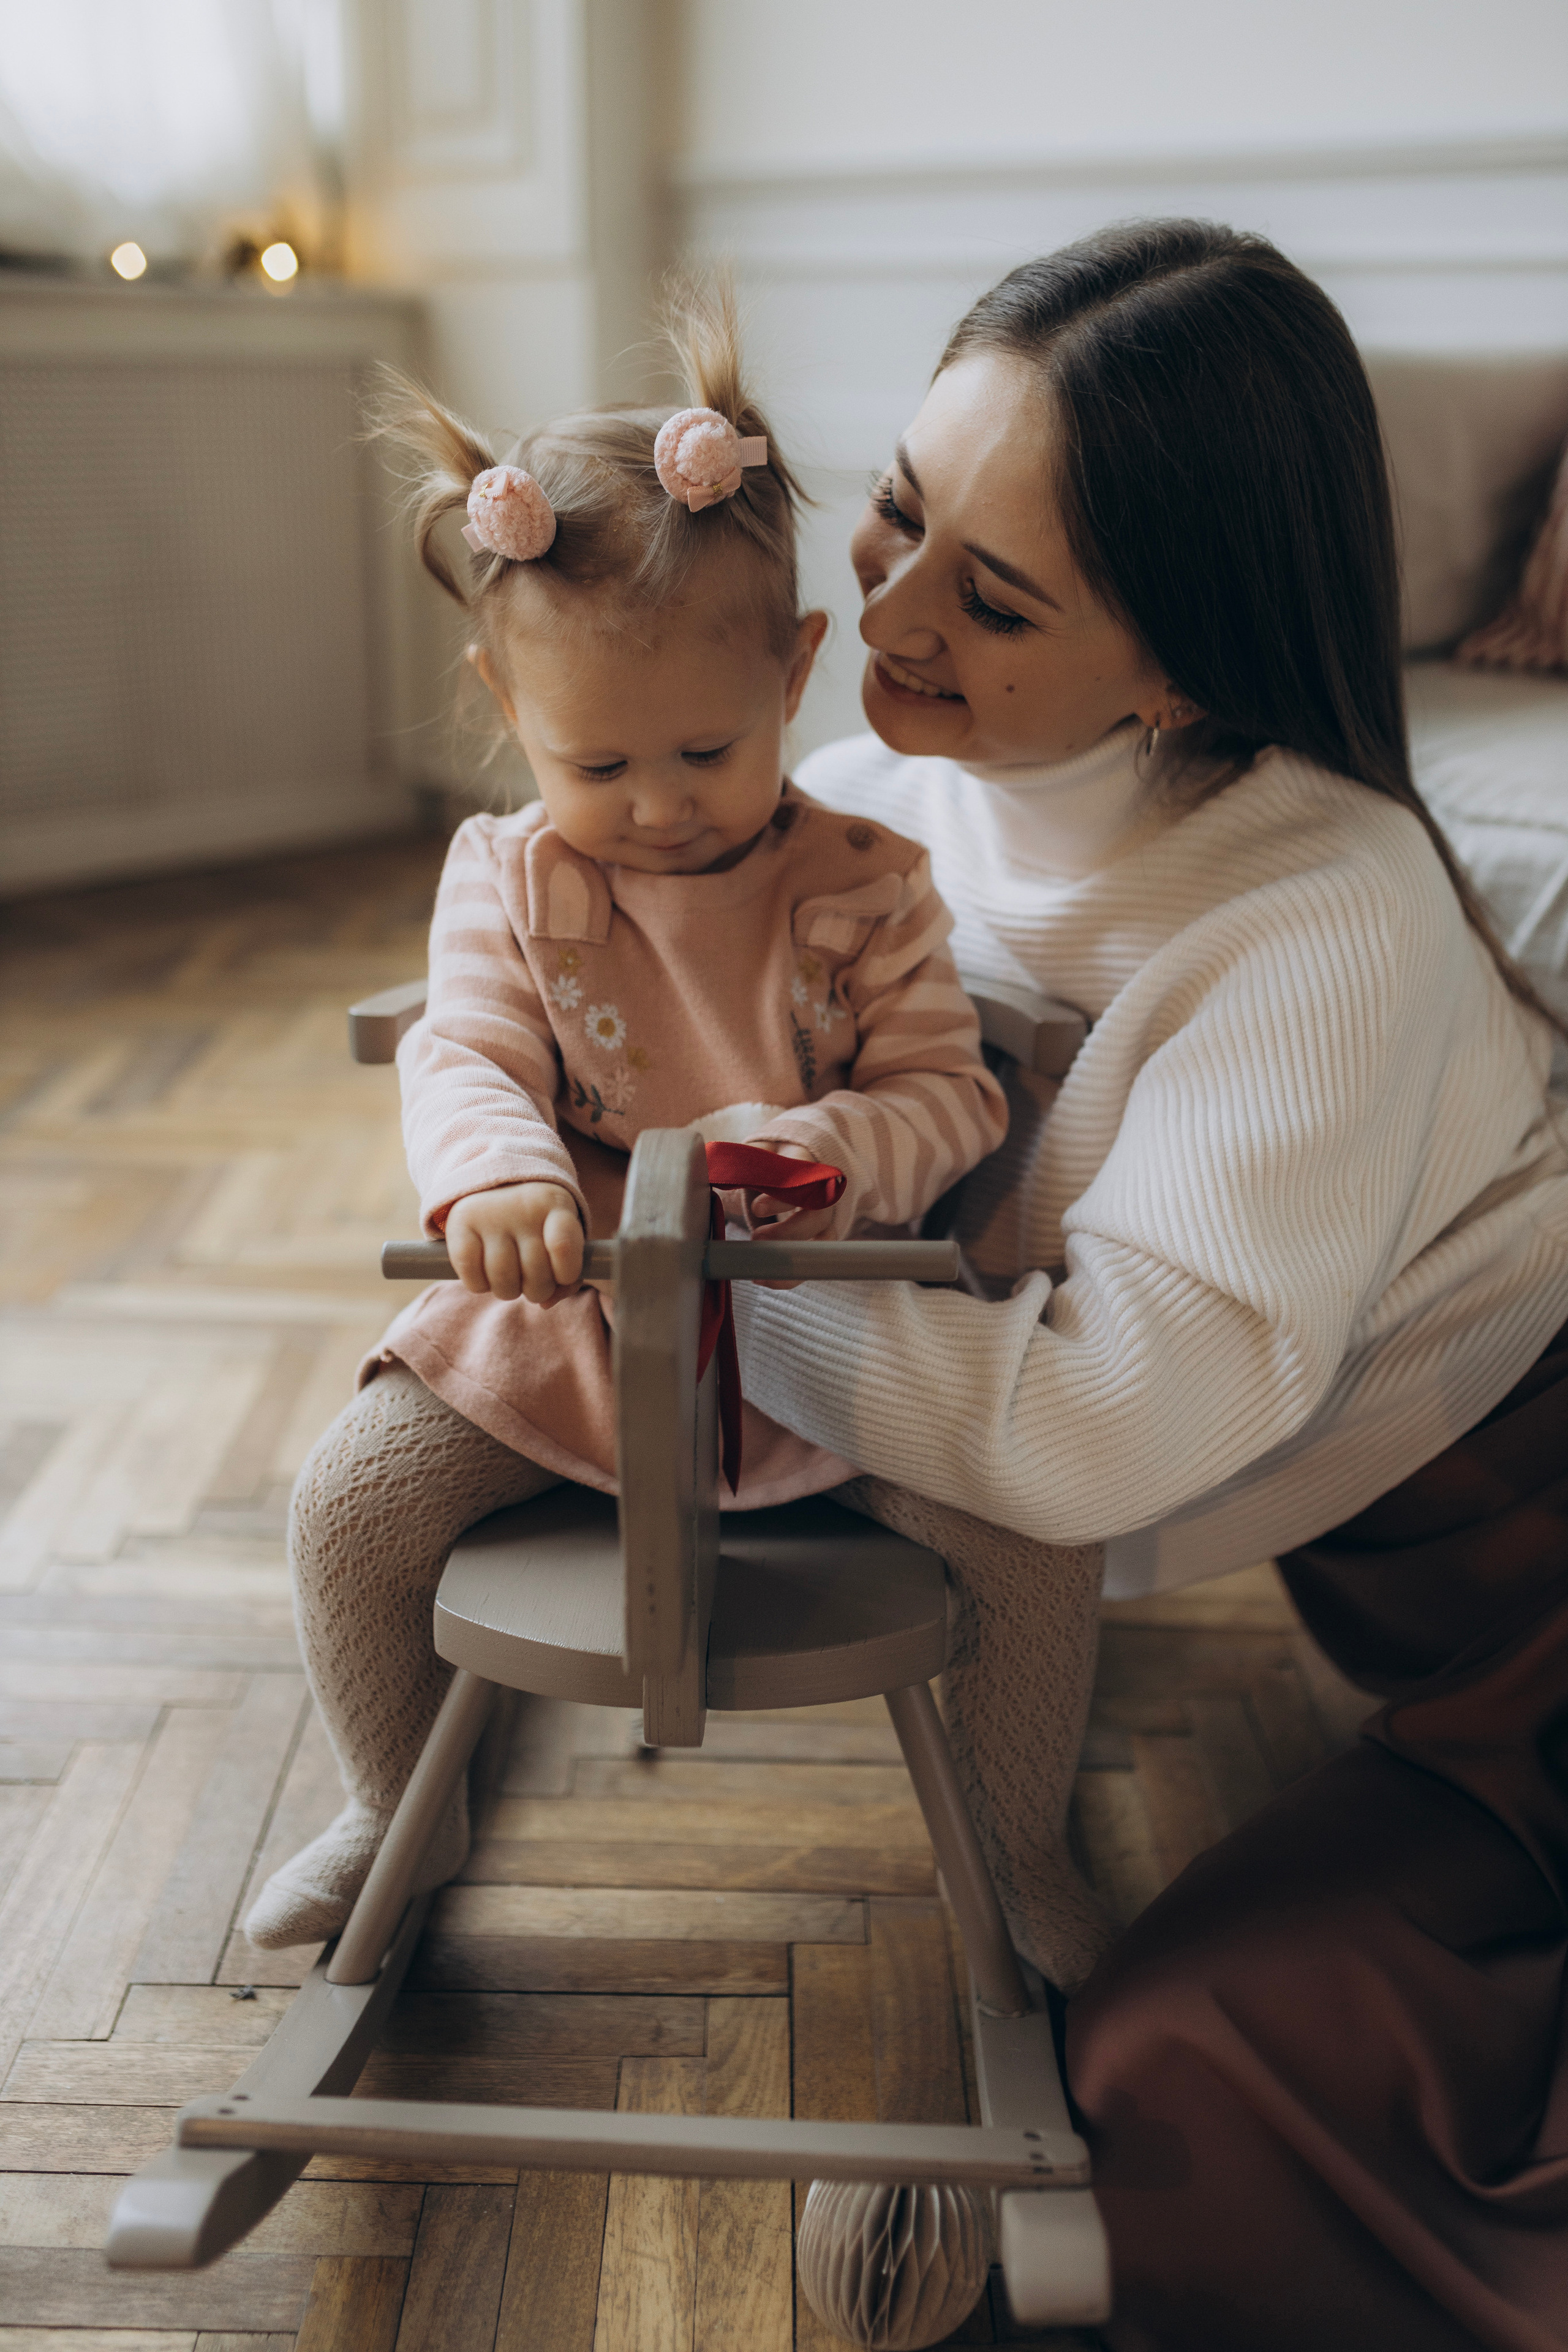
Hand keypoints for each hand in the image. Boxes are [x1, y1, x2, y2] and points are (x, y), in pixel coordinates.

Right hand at [445, 1182, 583, 1305]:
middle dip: (537, 1289)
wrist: (494, 1182)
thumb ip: (566, 1275)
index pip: (563, 1247)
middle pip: (535, 1274)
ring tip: (509, 1280)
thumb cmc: (537, 1223)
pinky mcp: (459, 1225)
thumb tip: (546, 1304)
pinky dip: (480, 1287)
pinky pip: (472, 1278)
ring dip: (508, 1291)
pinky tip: (485, 1276)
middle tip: (531, 1281)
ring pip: (503, 1280)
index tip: (561, 1274)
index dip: (565, 1273)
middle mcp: (522, 1207)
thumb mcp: (559, 1236)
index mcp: (555, 1205)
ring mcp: (489, 1215)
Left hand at [745, 1141, 831, 1286]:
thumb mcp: (760, 1152)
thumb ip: (740, 1160)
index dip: (782, 1199)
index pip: (804, 1183)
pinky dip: (789, 1276)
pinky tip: (763, 1279)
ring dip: (790, 1257)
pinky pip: (812, 1263)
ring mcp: (826, 1220)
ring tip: (758, 1264)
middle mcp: (824, 1197)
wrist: (801, 1162)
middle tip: (756, 1238)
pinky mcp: (820, 1240)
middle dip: (787, 1232)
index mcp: (807, 1170)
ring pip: (821, 1243)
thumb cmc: (775, 1160)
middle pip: (818, 1216)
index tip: (757, 1208)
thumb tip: (707, 1167)